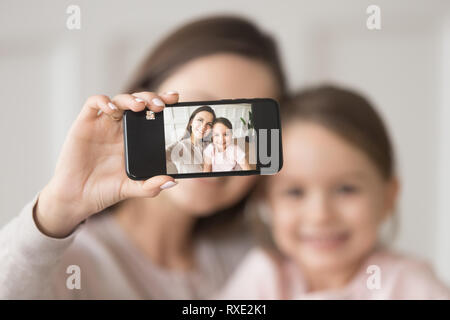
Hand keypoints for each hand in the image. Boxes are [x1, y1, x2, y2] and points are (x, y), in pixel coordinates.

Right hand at [34, 91, 178, 237]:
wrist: (78, 198)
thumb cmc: (105, 190)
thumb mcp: (132, 188)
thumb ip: (151, 186)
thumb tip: (172, 182)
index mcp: (135, 138)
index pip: (151, 113)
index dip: (163, 102)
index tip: (175, 100)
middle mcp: (120, 128)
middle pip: (138, 102)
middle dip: (151, 98)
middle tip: (161, 105)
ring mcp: (103, 124)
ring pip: (119, 100)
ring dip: (131, 98)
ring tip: (140, 106)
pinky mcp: (84, 124)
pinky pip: (93, 104)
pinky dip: (103, 101)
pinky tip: (112, 110)